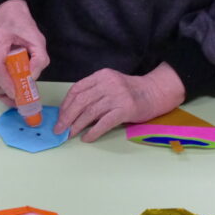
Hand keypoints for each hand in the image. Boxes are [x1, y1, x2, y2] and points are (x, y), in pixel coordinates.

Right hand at [0, 0, 49, 105]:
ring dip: (2, 91)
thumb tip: (33, 78)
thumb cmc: (23, 27)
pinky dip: (1, 87)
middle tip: (20, 97)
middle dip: (4, 91)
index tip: (16, 93)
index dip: (5, 83)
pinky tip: (12, 90)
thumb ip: (39, 58)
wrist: (9, 16)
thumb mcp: (38, 40)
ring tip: (18, 94)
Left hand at [55, 63, 185, 141]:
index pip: (77, 89)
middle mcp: (108, 84)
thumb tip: (72, 112)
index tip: (60, 116)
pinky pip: (104, 123)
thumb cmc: (130, 91)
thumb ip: (94, 93)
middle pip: (81, 101)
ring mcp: (117, 96)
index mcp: (101, 76)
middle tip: (59, 128)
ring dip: (77, 126)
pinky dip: (93, 132)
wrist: (155, 92)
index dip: (66, 104)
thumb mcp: (110, 84)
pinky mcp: (125, 109)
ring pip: (90, 112)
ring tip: (69, 134)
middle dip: (67, 117)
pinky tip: (87, 138)